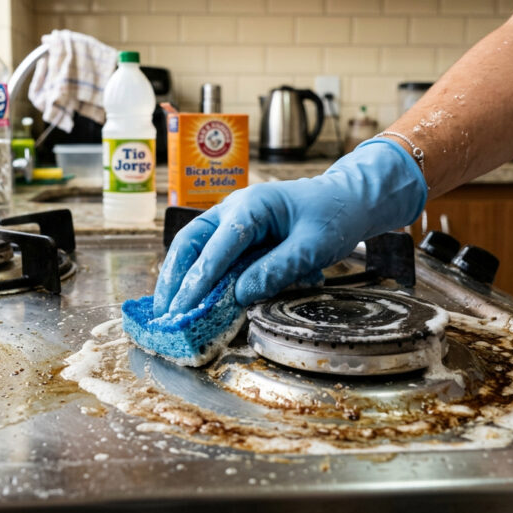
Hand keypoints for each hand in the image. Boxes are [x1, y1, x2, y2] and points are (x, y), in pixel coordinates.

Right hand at [154, 138, 427, 314]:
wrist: (348, 199)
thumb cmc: (334, 218)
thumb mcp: (313, 247)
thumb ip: (278, 270)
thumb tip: (240, 296)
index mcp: (253, 206)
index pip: (218, 246)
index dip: (200, 280)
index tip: (186, 308)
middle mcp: (233, 208)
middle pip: (191, 242)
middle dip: (175, 278)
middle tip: (164, 312)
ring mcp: (230, 217)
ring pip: (192, 245)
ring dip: (177, 276)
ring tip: (167, 309)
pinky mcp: (234, 231)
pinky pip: (206, 251)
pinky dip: (193, 273)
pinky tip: (186, 296)